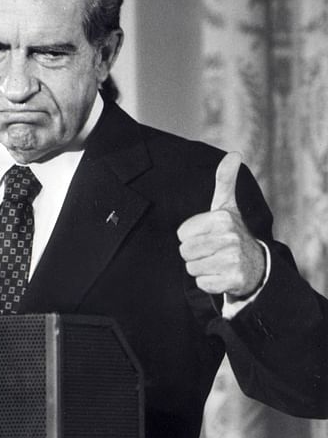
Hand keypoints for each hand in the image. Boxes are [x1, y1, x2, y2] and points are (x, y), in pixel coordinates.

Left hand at [176, 152, 264, 298]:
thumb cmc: (231, 232)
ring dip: (201, 267)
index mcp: (222, 218)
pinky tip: (222, 274)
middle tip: (212, 250)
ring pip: (191, 268)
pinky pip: (202, 283)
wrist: (256, 265)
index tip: (208, 235)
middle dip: (194, 254)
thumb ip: (225, 180)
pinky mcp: (234, 279)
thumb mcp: (226, 206)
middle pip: (184, 251)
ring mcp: (233, 259)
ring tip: (216, 261)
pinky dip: (209, 282)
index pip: (181, 234)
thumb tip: (234, 154)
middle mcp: (230, 237)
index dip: (191, 236)